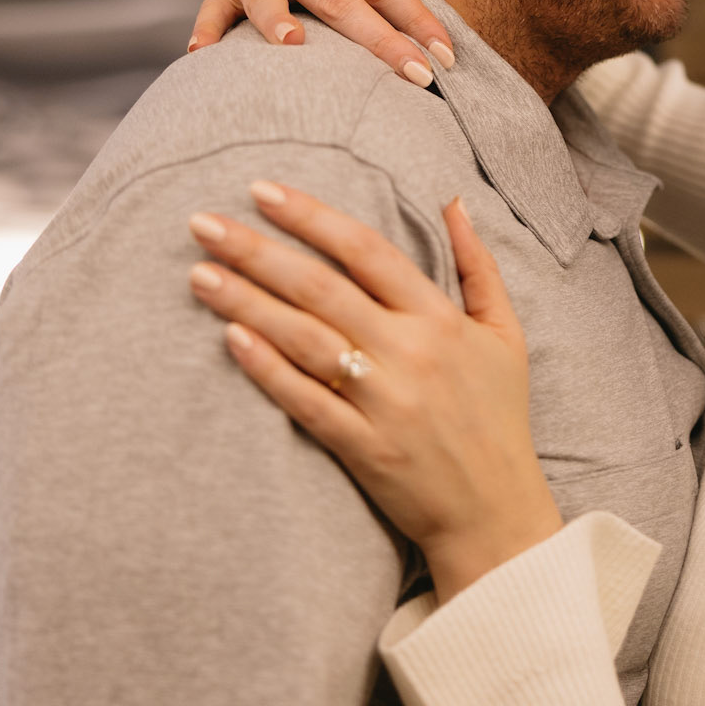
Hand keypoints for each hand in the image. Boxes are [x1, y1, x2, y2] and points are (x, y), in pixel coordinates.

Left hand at [187, 183, 561, 601]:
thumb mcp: (506, 333)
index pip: (367, 250)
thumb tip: (453, 201)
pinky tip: (229, 338)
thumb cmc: (499, 417)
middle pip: (321, 287)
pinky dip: (267, 369)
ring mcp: (385, 402)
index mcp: (441, 319)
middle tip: (202, 222)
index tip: (262, 191)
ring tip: (199, 273)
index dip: (312, 216)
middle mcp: (410, 353)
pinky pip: (306, 402)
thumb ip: (479, 264)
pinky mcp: (363, 449)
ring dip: (246, 302)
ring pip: (304, 339)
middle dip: (256, 250)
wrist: (498, 514)